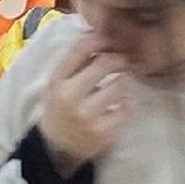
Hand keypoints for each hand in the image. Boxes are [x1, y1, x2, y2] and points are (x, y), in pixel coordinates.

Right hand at [39, 33, 132, 175]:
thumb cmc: (61, 107)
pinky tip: (122, 105)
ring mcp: (88, 115)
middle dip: (120, 59)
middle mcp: (71, 95)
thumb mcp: (60, 83)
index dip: (101, 39)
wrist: (56, 147)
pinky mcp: (103, 132)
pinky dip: (128, 105)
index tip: (112, 40)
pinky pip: (127, 110)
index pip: (81, 48)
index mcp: (58, 79)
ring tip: (121, 85)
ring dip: (124, 83)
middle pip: (105, 63)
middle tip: (125, 61)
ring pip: (120, 86)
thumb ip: (77, 63)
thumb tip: (104, 36)